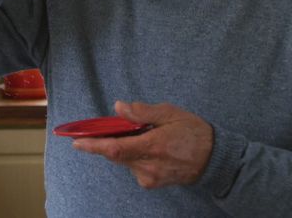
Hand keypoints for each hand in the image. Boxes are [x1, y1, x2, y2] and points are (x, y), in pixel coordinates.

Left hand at [72, 100, 213, 188]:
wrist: (214, 160)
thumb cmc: (194, 133)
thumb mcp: (170, 113)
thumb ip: (142, 112)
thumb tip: (119, 107)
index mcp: (153, 147)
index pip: (115, 148)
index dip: (93, 145)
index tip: (77, 141)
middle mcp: (148, 166)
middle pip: (116, 154)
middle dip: (110, 140)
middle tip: (121, 127)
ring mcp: (149, 177)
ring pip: (124, 160)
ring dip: (126, 147)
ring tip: (147, 137)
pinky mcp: (151, 183)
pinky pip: (133, 167)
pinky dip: (134, 155)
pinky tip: (150, 148)